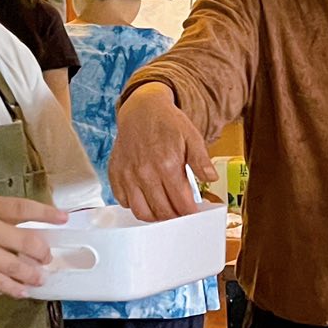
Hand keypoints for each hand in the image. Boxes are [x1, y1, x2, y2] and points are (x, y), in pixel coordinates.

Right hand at [0, 195, 67, 298]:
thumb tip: (30, 225)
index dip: (46, 214)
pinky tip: (23, 290)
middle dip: (42, 252)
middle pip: (25, 241)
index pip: (22, 208)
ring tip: (40, 276)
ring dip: (33, 273)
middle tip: (47, 257)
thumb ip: (0, 213)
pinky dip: (15, 288)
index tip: (63, 218)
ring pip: (15, 265)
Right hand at [111, 84, 214, 221]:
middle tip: (181, 213)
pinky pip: (124, 202)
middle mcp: (145, 172)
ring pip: (141, 212)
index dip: (190, 213)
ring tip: (165, 211)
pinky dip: (135, 205)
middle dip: (175, 217)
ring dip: (155, 217)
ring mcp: (128, 175)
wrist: (142, 109)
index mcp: (167, 164)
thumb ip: (202, 161)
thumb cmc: (168, 124)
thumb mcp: (192, 137)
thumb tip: (212, 179)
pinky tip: (147, 199)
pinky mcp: (116, 174)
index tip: (194, 213)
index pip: (181, 203)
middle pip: (162, 212)